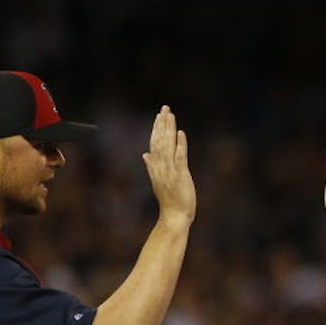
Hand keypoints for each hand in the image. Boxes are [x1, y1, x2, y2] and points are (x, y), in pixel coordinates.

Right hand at [141, 106, 194, 226]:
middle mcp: (161, 166)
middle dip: (162, 124)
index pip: (154, 143)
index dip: (156, 129)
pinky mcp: (180, 175)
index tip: (158, 116)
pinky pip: (180, 157)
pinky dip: (180, 144)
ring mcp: (170, 170)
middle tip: (165, 108)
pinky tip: (180, 133)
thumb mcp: (159, 180)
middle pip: (159, 141)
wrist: (174, 216)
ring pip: (168, 145)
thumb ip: (152, 166)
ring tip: (170, 115)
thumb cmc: (170, 200)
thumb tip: (145, 154)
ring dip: (169, 129)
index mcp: (156, 167)